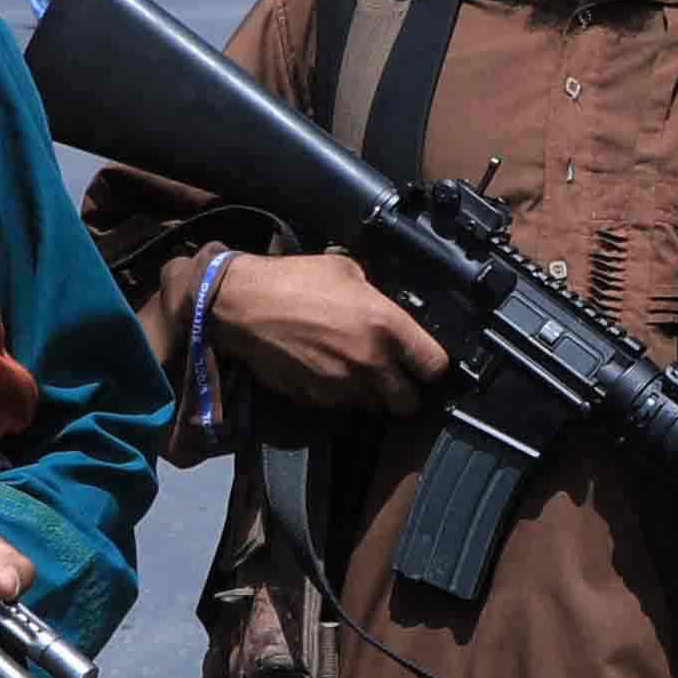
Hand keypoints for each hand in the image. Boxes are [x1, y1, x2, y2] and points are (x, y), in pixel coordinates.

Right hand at [199, 249, 447, 412]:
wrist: (243, 305)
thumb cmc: (293, 280)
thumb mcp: (346, 271)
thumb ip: (376, 295)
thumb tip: (388, 306)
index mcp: (386, 326)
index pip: (434, 366)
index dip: (432, 367)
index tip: (425, 364)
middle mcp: (370, 362)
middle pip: (408, 402)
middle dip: (405, 393)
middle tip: (395, 378)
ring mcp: (342, 386)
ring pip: (372, 406)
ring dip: (370, 394)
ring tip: (354, 371)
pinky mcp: (315, 399)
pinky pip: (338, 405)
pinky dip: (337, 395)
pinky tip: (325, 372)